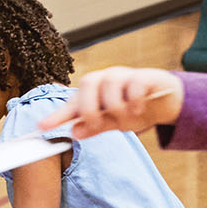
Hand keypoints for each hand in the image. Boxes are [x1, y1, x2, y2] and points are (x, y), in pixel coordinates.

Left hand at [39, 66, 183, 139]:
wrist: (165, 99)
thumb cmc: (133, 108)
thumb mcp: (113, 122)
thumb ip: (95, 126)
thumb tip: (75, 132)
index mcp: (92, 92)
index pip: (71, 104)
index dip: (56, 116)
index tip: (41, 127)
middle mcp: (103, 79)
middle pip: (87, 89)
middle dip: (91, 111)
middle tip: (99, 124)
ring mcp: (123, 76)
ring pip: (111, 90)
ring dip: (118, 110)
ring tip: (128, 118)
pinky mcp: (142, 76)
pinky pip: (134, 88)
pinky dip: (135, 102)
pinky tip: (139, 109)